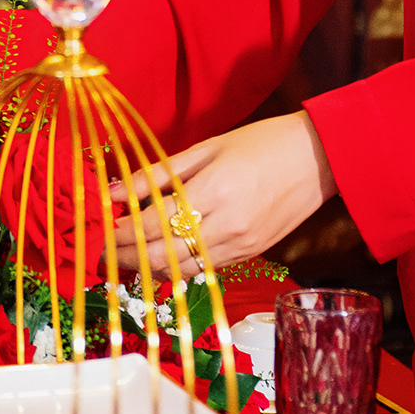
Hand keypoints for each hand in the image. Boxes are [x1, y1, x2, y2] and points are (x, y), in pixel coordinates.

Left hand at [105, 113, 336, 281]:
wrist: (316, 158)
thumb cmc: (260, 143)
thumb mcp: (206, 148)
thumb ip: (157, 173)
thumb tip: (113, 191)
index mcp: (213, 192)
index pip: (153, 224)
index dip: (120, 232)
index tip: (97, 231)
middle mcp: (226, 226)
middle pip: (163, 256)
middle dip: (126, 257)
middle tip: (100, 252)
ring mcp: (240, 246)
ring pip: (182, 270)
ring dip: (148, 267)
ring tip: (123, 258)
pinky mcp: (250, 255)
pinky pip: (204, 269)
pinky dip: (177, 267)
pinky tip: (160, 257)